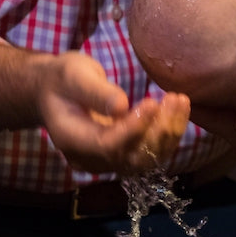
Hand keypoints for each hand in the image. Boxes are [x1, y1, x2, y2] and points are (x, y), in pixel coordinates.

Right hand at [37, 52, 189, 173]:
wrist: (55, 92)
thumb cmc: (62, 80)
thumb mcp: (73, 76)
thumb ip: (95, 93)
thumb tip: (121, 107)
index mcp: (72, 139)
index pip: (107, 145)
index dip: (133, 128)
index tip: (151, 103)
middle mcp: (90, 159)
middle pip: (132, 158)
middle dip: (159, 131)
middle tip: (174, 99)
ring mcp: (108, 161)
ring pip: (147, 158)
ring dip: (169, 131)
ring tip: (179, 100)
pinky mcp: (123, 155)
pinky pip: (151, 152)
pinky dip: (169, 133)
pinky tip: (179, 109)